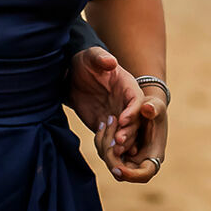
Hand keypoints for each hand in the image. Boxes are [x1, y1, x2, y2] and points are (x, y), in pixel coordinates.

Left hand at [67, 47, 144, 163]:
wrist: (73, 74)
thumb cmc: (86, 61)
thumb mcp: (92, 56)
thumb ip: (101, 58)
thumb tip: (111, 61)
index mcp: (127, 86)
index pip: (137, 99)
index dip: (133, 111)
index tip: (123, 120)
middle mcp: (125, 103)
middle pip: (134, 120)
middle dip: (129, 131)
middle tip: (119, 141)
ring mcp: (115, 114)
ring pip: (125, 132)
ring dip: (122, 142)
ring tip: (114, 151)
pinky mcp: (103, 124)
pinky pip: (110, 137)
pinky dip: (110, 146)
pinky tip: (107, 154)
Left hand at [110, 85, 167, 183]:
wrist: (146, 109)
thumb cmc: (154, 109)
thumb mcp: (156, 106)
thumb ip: (154, 108)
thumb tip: (147, 109)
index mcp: (154, 154)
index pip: (144, 174)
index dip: (131, 175)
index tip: (117, 168)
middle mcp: (141, 162)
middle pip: (122, 173)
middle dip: (112, 156)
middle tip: (109, 138)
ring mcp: (128, 160)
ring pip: (110, 163)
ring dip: (105, 145)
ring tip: (106, 123)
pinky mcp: (118, 155)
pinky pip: (106, 155)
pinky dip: (102, 142)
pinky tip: (103, 125)